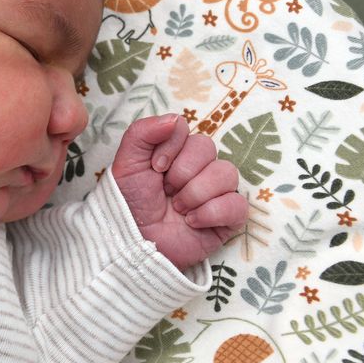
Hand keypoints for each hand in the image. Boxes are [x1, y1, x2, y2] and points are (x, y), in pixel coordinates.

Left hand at [110, 114, 247, 269]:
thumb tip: (175, 119)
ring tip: (178, 209)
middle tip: (166, 191)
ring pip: (226, 173)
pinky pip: (237, 204)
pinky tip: (192, 222)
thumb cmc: (129, 203)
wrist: (133, 243)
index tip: (154, 168)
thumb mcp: (126, 163)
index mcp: (175, 152)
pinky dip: (211, 213)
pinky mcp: (227, 218)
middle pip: (207, 148)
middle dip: (181, 173)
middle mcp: (198, 168)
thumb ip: (142, 132)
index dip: (170, 148)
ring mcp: (215, 192)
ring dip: (195, 193)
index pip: (185, 129)